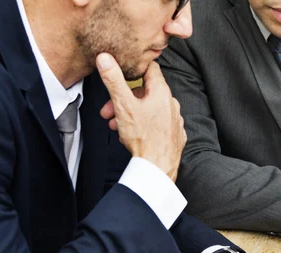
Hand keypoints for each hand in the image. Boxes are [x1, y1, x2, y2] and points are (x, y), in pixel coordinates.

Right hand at [97, 53, 186, 180]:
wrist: (158, 167)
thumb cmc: (143, 138)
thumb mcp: (123, 105)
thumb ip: (114, 80)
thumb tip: (105, 58)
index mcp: (161, 92)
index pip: (150, 69)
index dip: (135, 70)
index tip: (123, 73)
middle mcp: (171, 103)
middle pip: (146, 93)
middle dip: (124, 99)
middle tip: (109, 111)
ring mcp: (175, 119)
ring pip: (150, 110)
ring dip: (131, 114)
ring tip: (117, 125)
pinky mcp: (175, 134)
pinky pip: (158, 124)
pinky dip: (144, 126)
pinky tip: (133, 135)